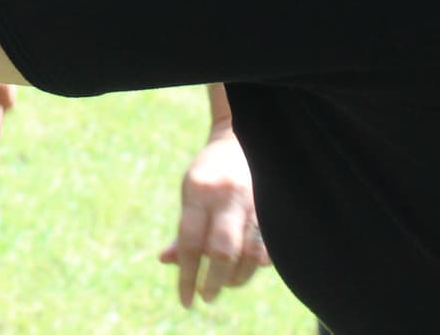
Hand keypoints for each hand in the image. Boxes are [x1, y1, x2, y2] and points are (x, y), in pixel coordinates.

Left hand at [159, 128, 267, 306]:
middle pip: (221, 252)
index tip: (185, 300)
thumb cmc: (209, 172)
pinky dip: (256, 265)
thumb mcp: (189, 193)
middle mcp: (227, 197)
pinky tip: (246, 269)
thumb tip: (167, 261)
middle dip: (214, 282)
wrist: (242, 140)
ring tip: (226, 284)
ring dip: (237, 278)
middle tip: (206, 296)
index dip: (187, 276)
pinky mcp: (272, 208)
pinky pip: (267, 247)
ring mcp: (253, 202)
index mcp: (198, 191)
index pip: (190, 243)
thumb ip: (183, 229)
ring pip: (249, 254)